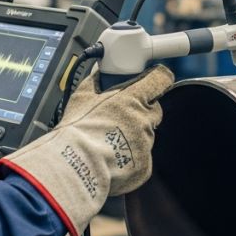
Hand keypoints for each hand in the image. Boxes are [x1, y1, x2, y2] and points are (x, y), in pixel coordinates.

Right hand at [0, 65, 173, 235]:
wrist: (75, 165)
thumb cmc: (77, 132)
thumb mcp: (81, 98)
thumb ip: (94, 80)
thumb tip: (97, 70)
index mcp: (132, 99)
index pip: (160, 80)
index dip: (159, 78)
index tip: (157, 79)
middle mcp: (143, 120)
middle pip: (154, 110)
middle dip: (142, 112)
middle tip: (121, 118)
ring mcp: (146, 143)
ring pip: (147, 135)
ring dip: (134, 136)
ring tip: (110, 142)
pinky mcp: (144, 165)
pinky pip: (142, 158)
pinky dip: (131, 158)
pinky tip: (113, 159)